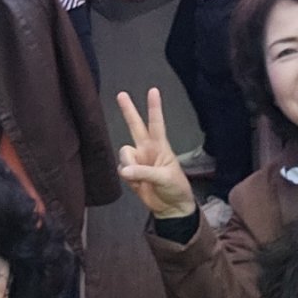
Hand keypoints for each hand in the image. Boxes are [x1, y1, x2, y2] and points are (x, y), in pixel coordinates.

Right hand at [116, 87, 198, 219]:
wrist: (171, 207)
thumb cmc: (175, 188)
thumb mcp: (165, 178)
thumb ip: (144, 172)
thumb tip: (124, 170)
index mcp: (160, 146)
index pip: (156, 123)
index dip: (154, 108)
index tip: (153, 90)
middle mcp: (147, 149)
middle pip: (135, 126)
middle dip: (128, 110)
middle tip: (121, 94)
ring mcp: (137, 160)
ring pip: (124, 153)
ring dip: (130, 165)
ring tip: (140, 178)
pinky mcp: (130, 173)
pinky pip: (121, 169)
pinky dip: (128, 178)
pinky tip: (138, 185)